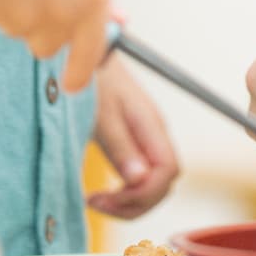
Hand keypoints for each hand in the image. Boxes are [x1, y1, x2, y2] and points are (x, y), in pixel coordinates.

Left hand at [87, 55, 179, 219]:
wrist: (87, 52)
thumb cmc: (94, 80)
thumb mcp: (100, 114)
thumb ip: (120, 146)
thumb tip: (139, 180)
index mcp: (151, 125)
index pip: (167, 172)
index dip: (143, 194)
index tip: (107, 198)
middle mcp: (155, 134)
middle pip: (163, 184)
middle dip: (134, 203)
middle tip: (96, 202)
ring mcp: (146, 138)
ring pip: (153, 184)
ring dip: (128, 201)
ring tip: (95, 200)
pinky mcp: (133, 141)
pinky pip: (139, 177)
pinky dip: (123, 191)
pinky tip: (101, 192)